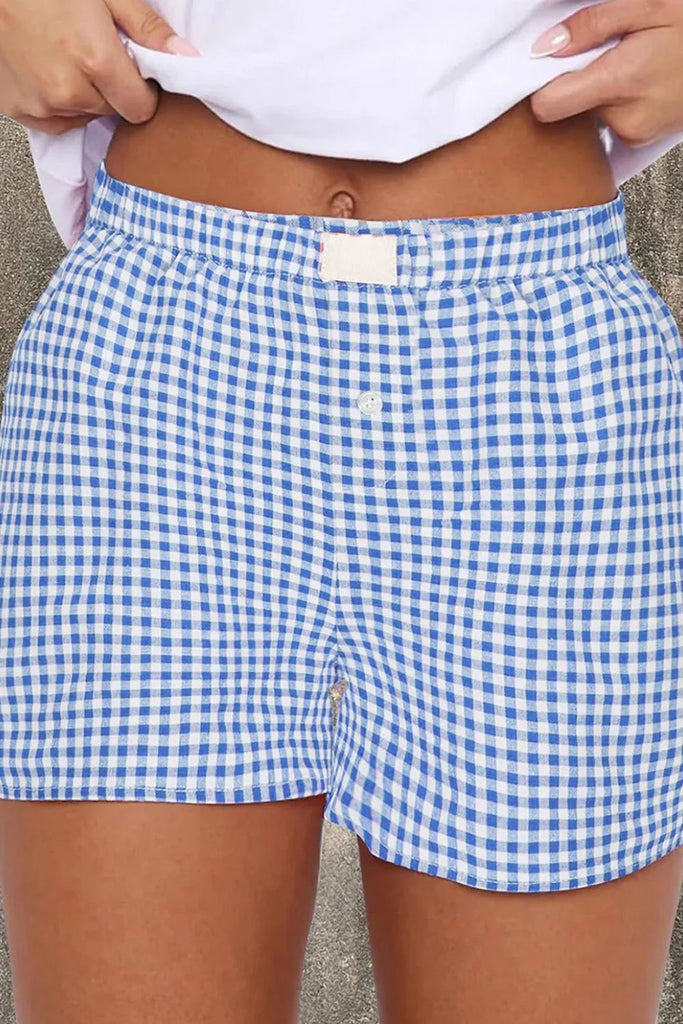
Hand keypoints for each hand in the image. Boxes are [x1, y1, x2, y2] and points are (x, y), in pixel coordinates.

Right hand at [0, 0, 199, 135]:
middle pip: (112, 111)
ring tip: (63, 56)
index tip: (134, 73)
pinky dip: (55, 101)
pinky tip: (45, 69)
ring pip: (84, 116)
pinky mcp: (18, 110)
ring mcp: (41, 104)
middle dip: (110, 87)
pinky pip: (54, 120)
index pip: (141, 108)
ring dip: (82, 94)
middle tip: (91, 52)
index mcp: (95, 61)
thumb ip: (147, 28)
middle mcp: (68, 90)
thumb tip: (186, 57)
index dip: (142, 90)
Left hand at [528, 0, 682, 147]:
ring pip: (591, 113)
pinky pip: (612, 120)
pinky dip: (618, 100)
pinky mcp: (643, 138)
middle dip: (580, 78)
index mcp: (623, 83)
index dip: (542, 85)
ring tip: (632, 63)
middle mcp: (626, 119)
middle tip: (609, 52)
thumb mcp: (648, 4)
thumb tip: (545, 47)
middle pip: (569, 107)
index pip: (548, 106)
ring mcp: (635, 133)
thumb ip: (592, 25)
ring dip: (601, 88)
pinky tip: (641, 81)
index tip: (550, 65)